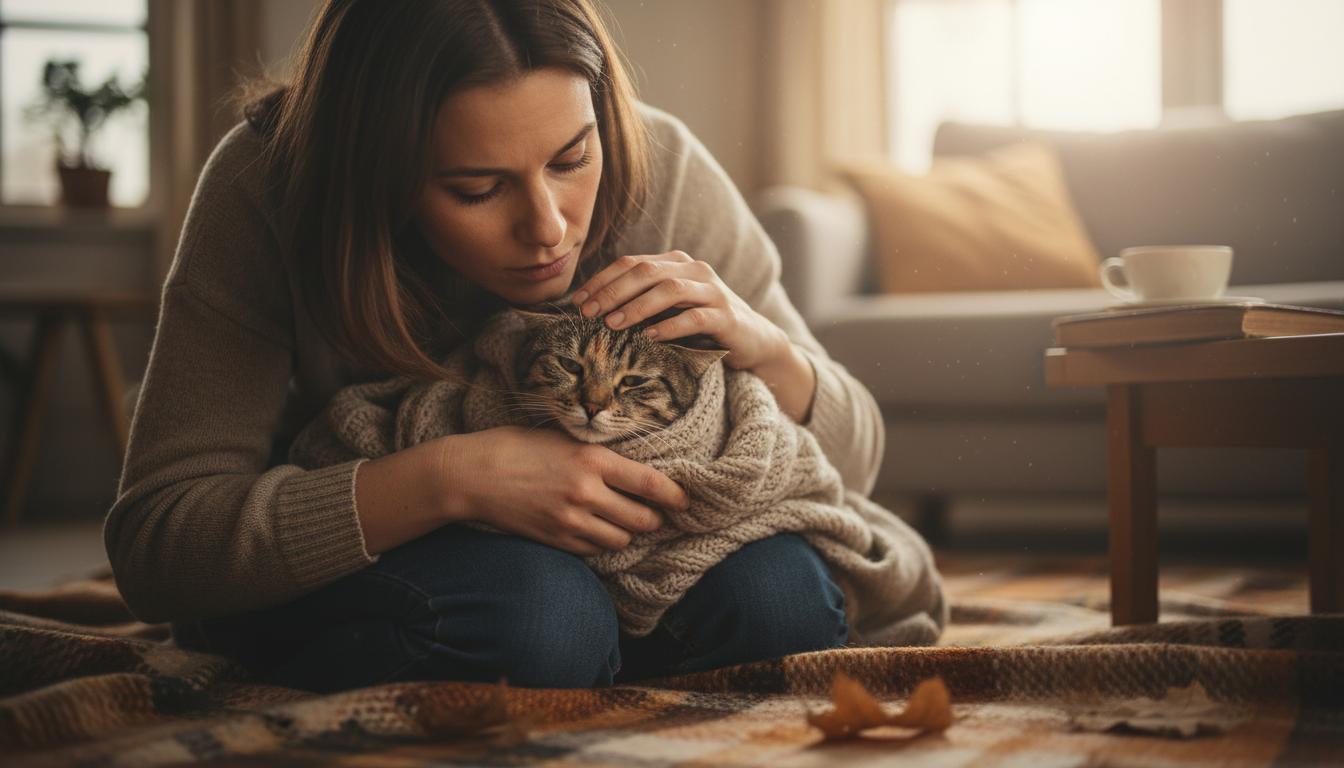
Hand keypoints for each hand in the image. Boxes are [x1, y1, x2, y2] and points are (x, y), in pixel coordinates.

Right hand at [435, 426, 689, 555]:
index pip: (651, 484)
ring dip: (627, 532)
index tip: (685, 501)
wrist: (473, 475)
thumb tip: (633, 467)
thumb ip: (598, 454)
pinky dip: (601, 542)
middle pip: (644, 519)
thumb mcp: (563, 437)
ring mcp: (571, 520)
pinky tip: (594, 529)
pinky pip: (595, 550)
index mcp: (593, 459)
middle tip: (654, 513)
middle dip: (654, 519)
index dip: (676, 496)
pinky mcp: (557, 540)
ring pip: (622, 539)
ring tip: (622, 521)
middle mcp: (587, 492)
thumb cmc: (517, 447)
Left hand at [570, 250, 789, 369]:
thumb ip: (642, 300)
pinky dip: (670, 326)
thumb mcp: (670, 308)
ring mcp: (712, 291)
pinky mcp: (726, 316)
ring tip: (613, 323)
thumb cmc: (702, 325)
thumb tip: (594, 308)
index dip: (602, 280)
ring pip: (669, 290)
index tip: (577, 301)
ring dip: (637, 306)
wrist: (754, 340)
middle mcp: (694, 270)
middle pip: (646, 272)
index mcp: (676, 263)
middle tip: (589, 313)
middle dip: (613, 292)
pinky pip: (695, 317)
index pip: (631, 263)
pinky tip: (650, 337)